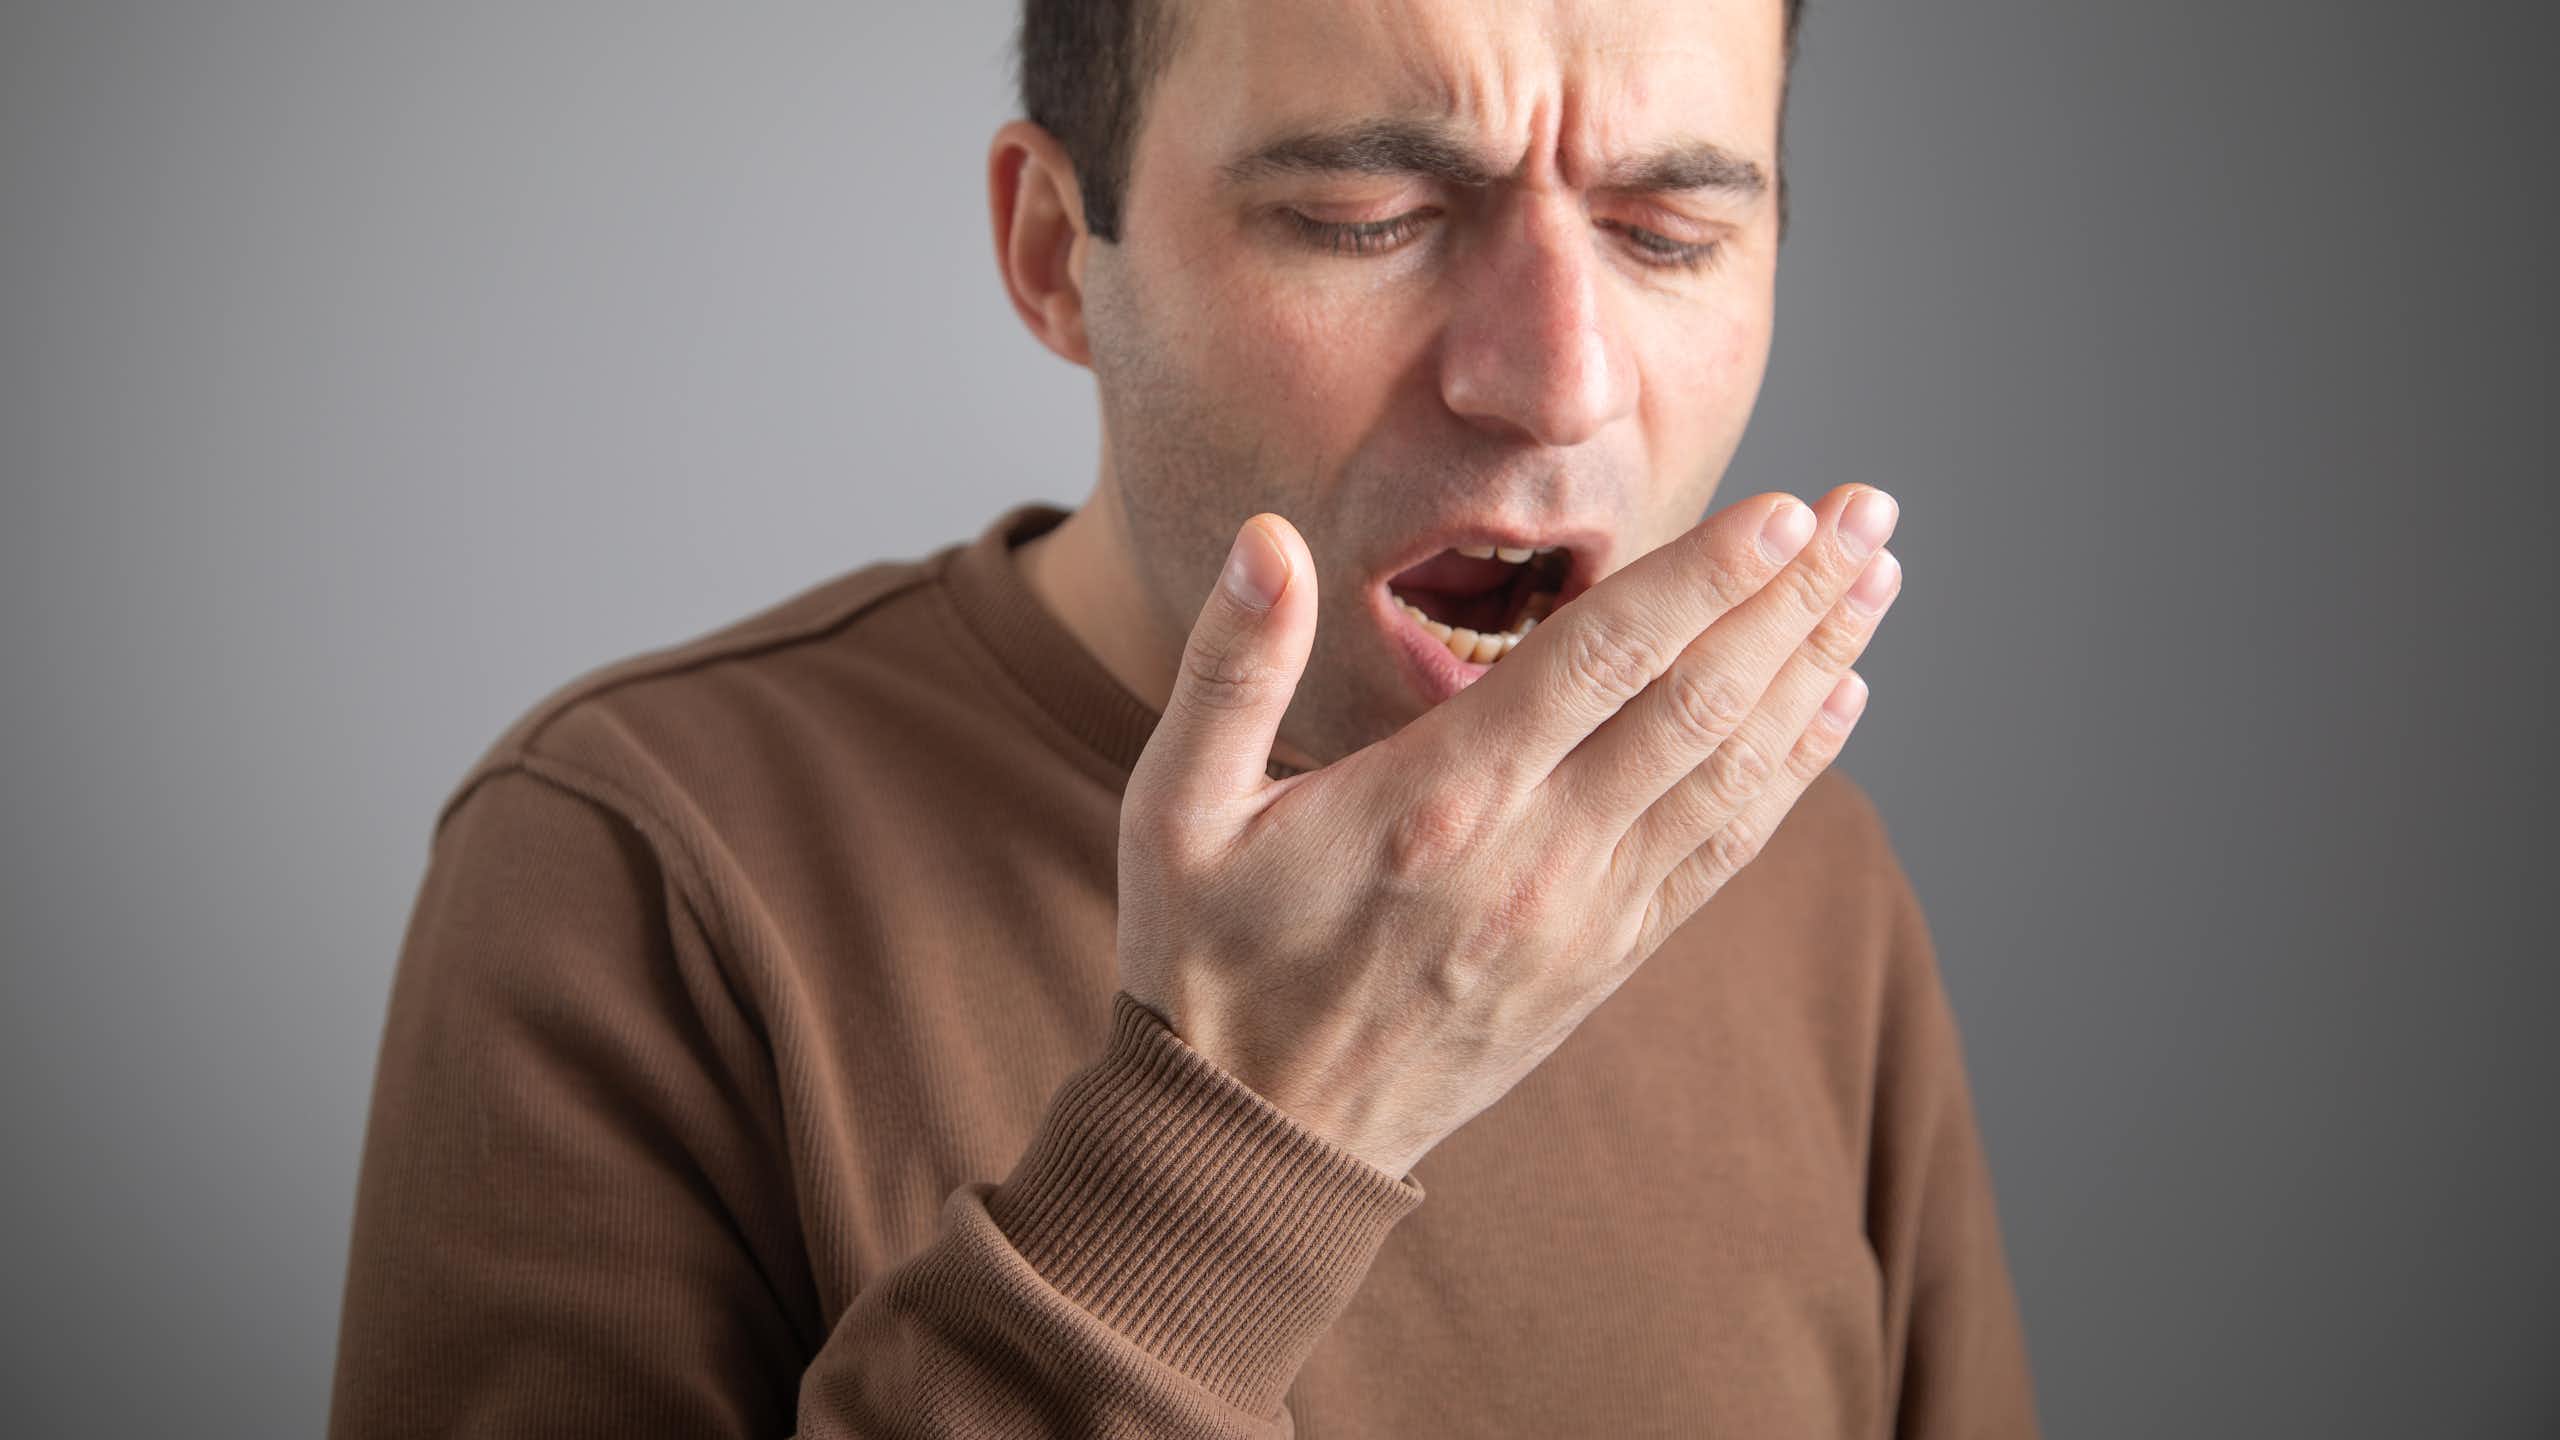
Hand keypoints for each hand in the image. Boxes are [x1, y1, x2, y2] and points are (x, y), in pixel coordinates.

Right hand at [1115, 485, 1902, 1178]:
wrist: (1256, 1141)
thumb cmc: (1205, 961)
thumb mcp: (1174, 810)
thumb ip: (1229, 668)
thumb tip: (1268, 538)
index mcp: (1439, 801)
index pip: (1603, 661)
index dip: (1704, 578)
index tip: (1785, 507)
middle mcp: (1536, 856)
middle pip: (1699, 704)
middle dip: (1793, 598)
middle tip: (1867, 509)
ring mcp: (1584, 916)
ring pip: (1730, 773)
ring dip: (1812, 669)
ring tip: (1877, 581)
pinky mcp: (1603, 960)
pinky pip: (1721, 853)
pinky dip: (1791, 775)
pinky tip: (1836, 706)